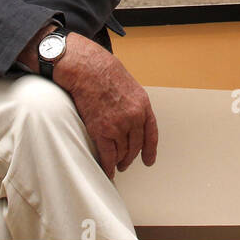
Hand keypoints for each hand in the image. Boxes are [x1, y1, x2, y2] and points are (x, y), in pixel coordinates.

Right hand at [53, 35, 157, 178]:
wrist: (88, 69)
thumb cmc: (104, 73)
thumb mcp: (130, 87)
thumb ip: (134, 105)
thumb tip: (132, 121)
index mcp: (143, 106)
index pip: (151, 134)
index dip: (150, 150)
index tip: (148, 161)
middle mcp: (134, 118)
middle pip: (135, 146)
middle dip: (130, 157)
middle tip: (125, 163)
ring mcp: (118, 125)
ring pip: (122, 152)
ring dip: (119, 161)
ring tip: (115, 165)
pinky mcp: (102, 131)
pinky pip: (107, 156)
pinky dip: (108, 166)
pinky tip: (107, 170)